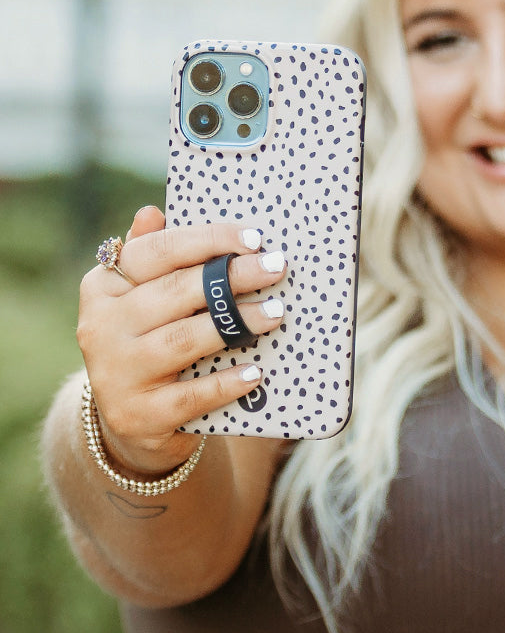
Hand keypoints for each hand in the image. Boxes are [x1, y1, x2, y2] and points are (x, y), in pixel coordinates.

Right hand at [77, 206, 286, 477]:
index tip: (254, 238)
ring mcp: (116, 374)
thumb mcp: (142, 298)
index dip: (208, 240)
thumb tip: (152, 211)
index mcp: (103, 286)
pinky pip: (190, 395)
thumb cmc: (149, 340)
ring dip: (235, 323)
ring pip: (184, 340)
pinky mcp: (137, 415)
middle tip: (276, 268)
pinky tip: (255, 372)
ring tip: (276, 313)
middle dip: (233, 277)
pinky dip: (225, 383)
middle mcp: (101, 327)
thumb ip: (151, 255)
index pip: (158, 251)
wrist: (131, 421)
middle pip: (176, 292)